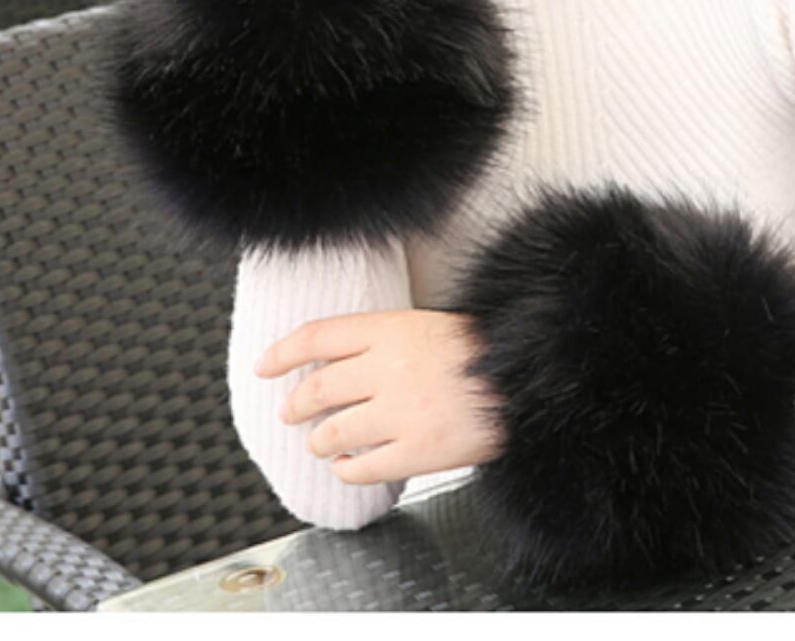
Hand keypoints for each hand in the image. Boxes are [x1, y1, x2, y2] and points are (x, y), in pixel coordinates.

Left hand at [255, 309, 506, 484]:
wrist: (529, 376)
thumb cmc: (481, 349)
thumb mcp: (428, 324)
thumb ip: (383, 338)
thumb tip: (334, 359)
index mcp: (392, 328)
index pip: (317, 336)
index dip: (282, 353)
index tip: (265, 366)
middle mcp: (390, 367)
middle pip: (316, 389)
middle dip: (296, 405)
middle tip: (292, 412)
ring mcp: (402, 411)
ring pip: (332, 434)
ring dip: (319, 441)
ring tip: (322, 442)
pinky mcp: (418, 450)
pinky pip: (362, 468)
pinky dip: (347, 470)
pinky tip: (347, 467)